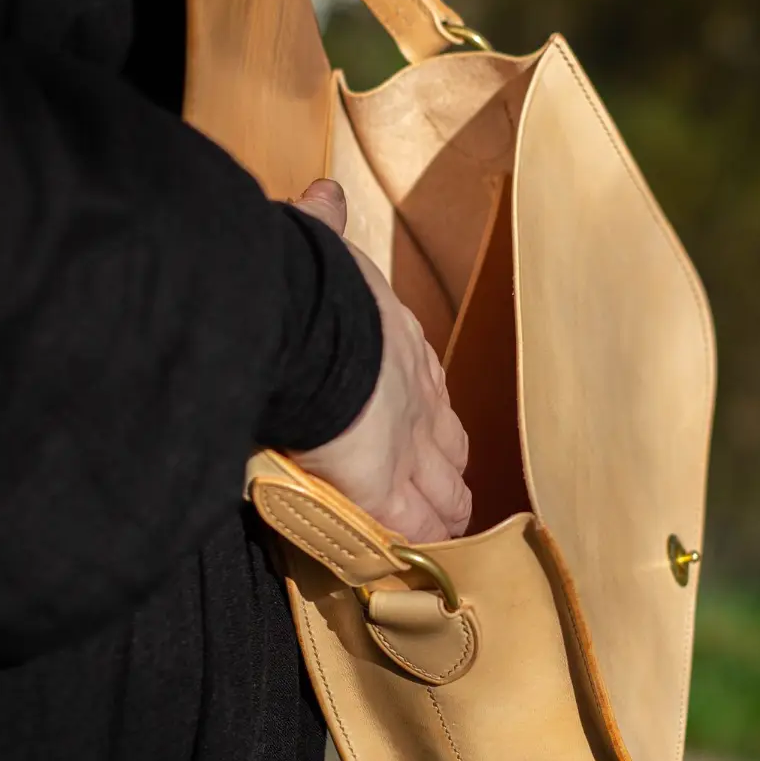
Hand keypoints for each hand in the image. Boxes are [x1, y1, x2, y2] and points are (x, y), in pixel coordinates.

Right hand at [289, 181, 471, 545]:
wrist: (310, 320)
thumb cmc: (312, 283)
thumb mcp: (323, 246)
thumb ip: (323, 227)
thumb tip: (323, 194)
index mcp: (403, 345)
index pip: (429, 389)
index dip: (432, 416)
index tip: (431, 433)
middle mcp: (419, 398)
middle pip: (448, 447)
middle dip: (448, 472)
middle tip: (449, 499)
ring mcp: (409, 448)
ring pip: (442, 494)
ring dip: (442, 516)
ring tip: (446, 542)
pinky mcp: (386, 491)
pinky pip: (412, 528)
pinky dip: (417, 547)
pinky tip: (422, 566)